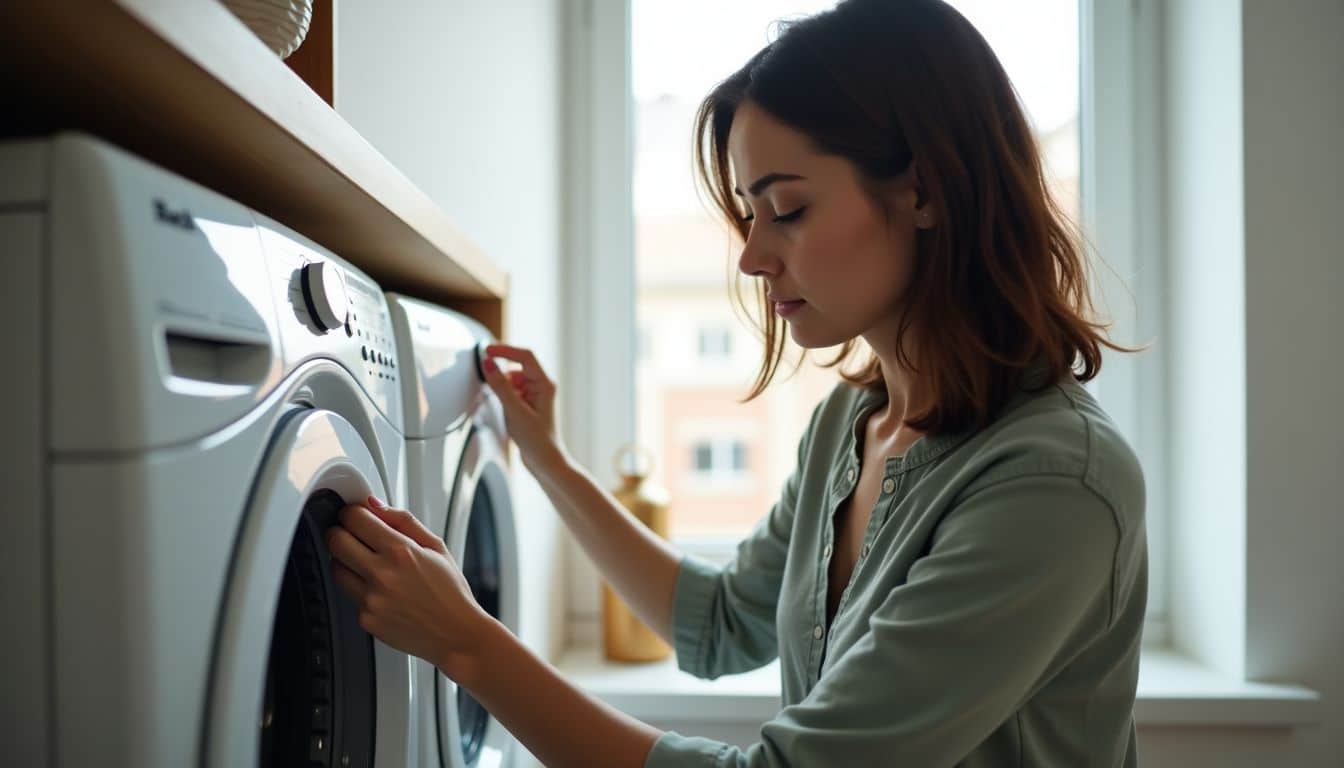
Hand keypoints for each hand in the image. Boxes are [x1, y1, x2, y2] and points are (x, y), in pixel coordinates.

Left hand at [326, 495, 493, 675]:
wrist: (456, 634)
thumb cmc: (450, 592)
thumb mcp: (436, 546)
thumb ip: (403, 520)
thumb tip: (374, 505)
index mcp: (401, 551)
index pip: (355, 519)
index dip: (351, 512)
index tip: (355, 515)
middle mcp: (382, 575)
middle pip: (335, 541)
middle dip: (340, 532)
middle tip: (350, 534)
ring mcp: (371, 600)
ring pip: (335, 568)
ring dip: (344, 560)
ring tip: (366, 563)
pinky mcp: (366, 619)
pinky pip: (349, 595)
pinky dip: (359, 588)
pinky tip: (380, 589)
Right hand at [480, 343, 565, 473]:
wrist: (544, 461)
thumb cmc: (537, 440)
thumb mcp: (515, 411)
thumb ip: (500, 386)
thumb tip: (489, 364)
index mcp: (544, 384)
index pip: (525, 356)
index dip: (505, 350)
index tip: (487, 350)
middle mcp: (541, 386)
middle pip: (517, 367)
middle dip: (502, 375)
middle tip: (489, 382)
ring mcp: (534, 395)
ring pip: (512, 381)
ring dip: (503, 389)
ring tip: (507, 411)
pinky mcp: (527, 404)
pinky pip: (512, 392)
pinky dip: (504, 397)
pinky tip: (507, 414)